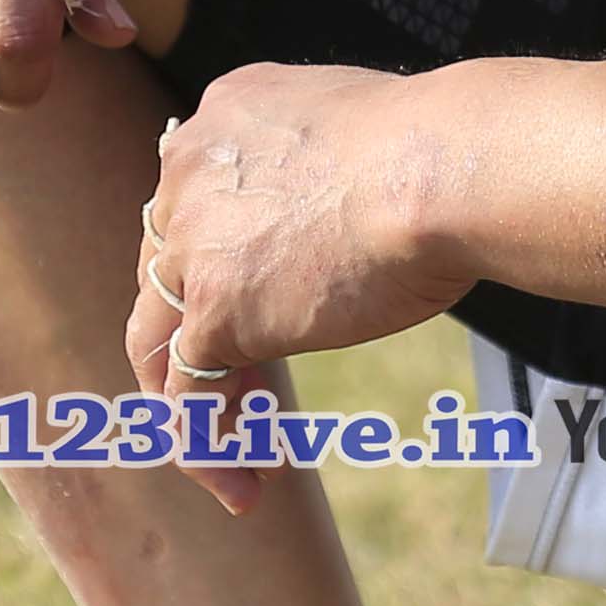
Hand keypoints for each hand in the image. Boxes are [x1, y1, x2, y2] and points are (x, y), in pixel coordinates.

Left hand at [119, 67, 464, 504]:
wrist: (446, 167)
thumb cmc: (444, 151)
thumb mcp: (363, 136)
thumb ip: (327, 171)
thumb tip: (350, 219)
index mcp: (223, 121)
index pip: (195, 208)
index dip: (224, 269)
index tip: (274, 310)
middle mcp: (187, 173)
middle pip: (165, 275)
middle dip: (206, 341)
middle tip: (260, 393)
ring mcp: (195, 245)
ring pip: (159, 341)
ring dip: (198, 408)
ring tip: (250, 461)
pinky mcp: (217, 311)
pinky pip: (185, 398)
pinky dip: (205, 448)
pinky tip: (247, 484)